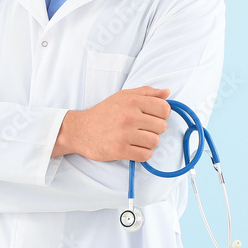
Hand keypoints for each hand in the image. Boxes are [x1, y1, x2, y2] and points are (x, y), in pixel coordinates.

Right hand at [52, 86, 170, 160]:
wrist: (80, 130)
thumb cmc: (103, 113)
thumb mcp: (122, 96)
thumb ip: (146, 92)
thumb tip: (167, 93)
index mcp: (132, 101)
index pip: (164, 109)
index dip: (161, 115)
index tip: (151, 117)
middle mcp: (129, 116)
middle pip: (162, 127)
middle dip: (153, 129)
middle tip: (140, 129)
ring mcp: (125, 134)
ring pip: (155, 142)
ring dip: (147, 143)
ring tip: (136, 139)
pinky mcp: (120, 150)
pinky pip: (145, 155)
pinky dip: (141, 154)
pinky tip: (132, 148)